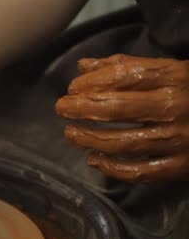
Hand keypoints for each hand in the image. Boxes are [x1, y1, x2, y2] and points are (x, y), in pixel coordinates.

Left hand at [56, 54, 188, 182]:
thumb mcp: (168, 71)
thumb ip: (126, 67)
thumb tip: (83, 66)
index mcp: (175, 77)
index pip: (125, 76)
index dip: (93, 82)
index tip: (72, 87)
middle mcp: (177, 106)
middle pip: (119, 109)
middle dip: (83, 109)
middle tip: (61, 109)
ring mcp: (180, 139)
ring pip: (125, 142)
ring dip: (90, 139)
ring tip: (71, 134)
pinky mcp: (181, 166)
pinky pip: (141, 172)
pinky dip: (113, 168)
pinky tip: (94, 160)